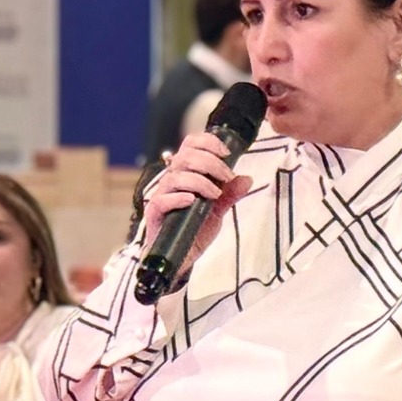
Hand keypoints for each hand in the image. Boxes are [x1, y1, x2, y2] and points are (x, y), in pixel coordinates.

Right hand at [142, 133, 249, 258]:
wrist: (181, 258)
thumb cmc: (194, 230)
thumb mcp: (217, 211)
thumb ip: (230, 195)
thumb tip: (246, 179)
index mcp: (185, 174)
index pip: (190, 145)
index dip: (207, 142)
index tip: (226, 153)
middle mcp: (172, 181)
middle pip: (184, 157)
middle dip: (210, 163)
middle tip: (227, 177)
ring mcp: (161, 197)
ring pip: (175, 177)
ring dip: (200, 182)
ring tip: (215, 195)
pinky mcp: (154, 214)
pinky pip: (162, 200)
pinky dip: (178, 198)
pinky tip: (192, 201)